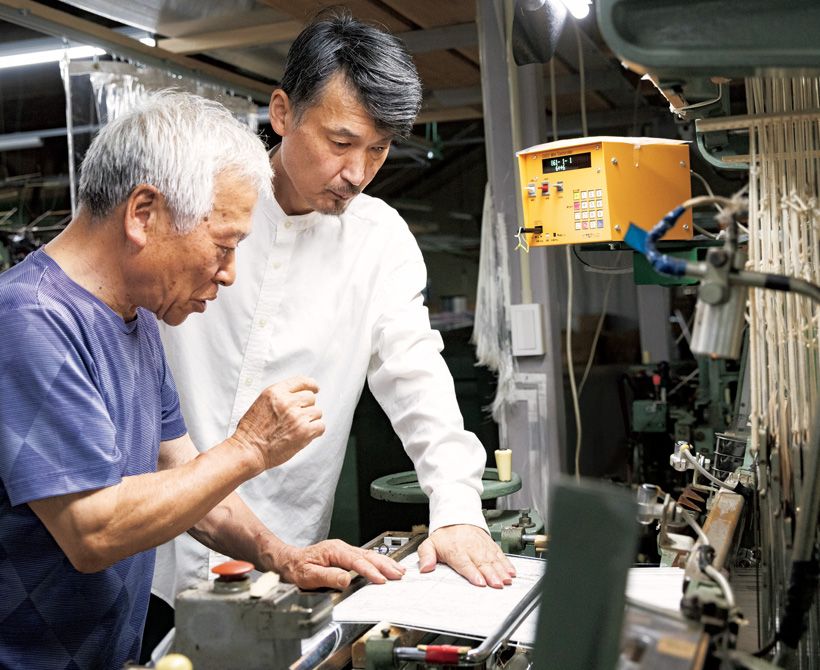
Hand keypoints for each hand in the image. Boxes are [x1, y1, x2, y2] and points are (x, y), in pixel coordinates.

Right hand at [232, 376, 324, 470]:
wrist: (248, 450)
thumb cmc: (251, 431)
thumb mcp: (261, 403)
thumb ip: (280, 396)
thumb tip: (298, 395)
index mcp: (275, 392)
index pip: (301, 381)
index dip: (311, 385)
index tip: (315, 388)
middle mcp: (287, 402)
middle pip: (311, 397)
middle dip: (306, 407)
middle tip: (297, 417)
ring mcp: (297, 416)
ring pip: (317, 412)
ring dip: (310, 420)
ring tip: (296, 428)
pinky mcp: (304, 431)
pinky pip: (320, 426)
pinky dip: (315, 431)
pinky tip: (304, 435)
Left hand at [270, 539, 405, 589]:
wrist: (289, 561)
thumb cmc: (297, 568)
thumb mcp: (309, 575)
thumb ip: (329, 577)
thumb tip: (347, 579)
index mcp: (334, 550)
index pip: (356, 561)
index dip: (370, 570)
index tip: (380, 579)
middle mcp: (341, 548)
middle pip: (367, 555)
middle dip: (384, 564)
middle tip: (398, 574)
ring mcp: (345, 551)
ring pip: (369, 555)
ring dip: (385, 562)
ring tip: (399, 570)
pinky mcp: (346, 556)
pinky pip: (366, 558)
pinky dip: (379, 563)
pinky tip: (386, 566)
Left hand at [418, 524, 515, 587]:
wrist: (457, 517)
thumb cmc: (444, 535)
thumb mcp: (429, 543)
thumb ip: (426, 556)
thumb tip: (425, 568)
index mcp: (455, 550)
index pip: (465, 563)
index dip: (473, 573)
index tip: (480, 582)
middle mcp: (471, 548)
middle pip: (482, 563)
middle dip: (491, 574)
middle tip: (497, 584)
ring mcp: (482, 546)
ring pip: (493, 559)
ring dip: (501, 570)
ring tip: (507, 581)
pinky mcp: (490, 545)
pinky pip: (500, 554)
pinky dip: (507, 563)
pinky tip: (511, 572)